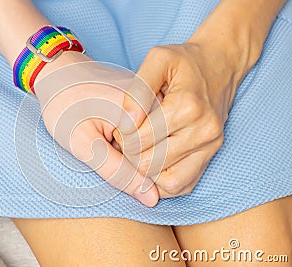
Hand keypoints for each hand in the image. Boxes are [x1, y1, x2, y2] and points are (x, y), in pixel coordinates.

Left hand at [35, 52, 158, 206]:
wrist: (62, 73)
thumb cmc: (65, 105)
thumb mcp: (82, 143)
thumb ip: (117, 171)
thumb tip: (152, 198)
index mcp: (140, 110)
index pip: (149, 164)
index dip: (123, 163)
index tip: (101, 140)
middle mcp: (158, 103)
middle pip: (161, 157)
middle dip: (134, 158)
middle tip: (106, 134)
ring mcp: (160, 101)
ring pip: (164, 149)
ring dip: (141, 151)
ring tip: (113, 130)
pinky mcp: (158, 104)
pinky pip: (162, 138)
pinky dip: (146, 144)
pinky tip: (124, 132)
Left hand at [115, 42, 242, 197]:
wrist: (221, 63)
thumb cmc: (185, 61)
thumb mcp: (158, 59)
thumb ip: (138, 90)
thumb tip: (126, 124)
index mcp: (186, 107)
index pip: (138, 140)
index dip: (120, 137)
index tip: (120, 126)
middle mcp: (202, 130)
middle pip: (149, 163)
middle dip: (130, 155)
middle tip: (126, 141)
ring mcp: (210, 145)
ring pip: (167, 182)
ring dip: (145, 173)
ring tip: (139, 153)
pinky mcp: (212, 154)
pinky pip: (185, 185)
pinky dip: (164, 183)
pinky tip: (154, 166)